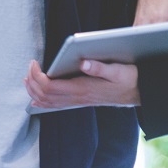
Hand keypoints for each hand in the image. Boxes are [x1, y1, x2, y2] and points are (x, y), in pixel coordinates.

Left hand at [25, 59, 139, 109]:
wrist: (138, 93)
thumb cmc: (128, 79)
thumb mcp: (118, 70)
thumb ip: (100, 67)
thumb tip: (83, 62)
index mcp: (82, 88)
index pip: (50, 87)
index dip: (37, 76)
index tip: (34, 63)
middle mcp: (78, 98)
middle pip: (44, 95)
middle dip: (32, 82)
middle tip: (29, 67)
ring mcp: (78, 101)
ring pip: (48, 102)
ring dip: (34, 91)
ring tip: (28, 78)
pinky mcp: (81, 101)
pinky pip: (56, 105)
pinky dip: (43, 100)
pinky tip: (38, 95)